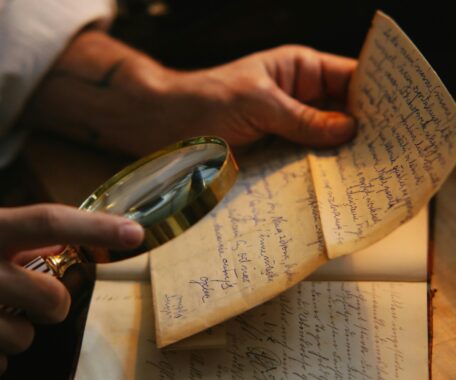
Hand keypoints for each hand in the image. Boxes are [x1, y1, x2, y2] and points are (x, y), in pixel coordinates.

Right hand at [0, 204, 143, 373]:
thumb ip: (21, 236)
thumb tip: (66, 239)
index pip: (49, 222)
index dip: (96, 228)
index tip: (135, 233)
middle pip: (51, 298)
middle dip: (55, 305)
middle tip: (39, 301)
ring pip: (24, 338)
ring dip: (17, 332)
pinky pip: (0, 364)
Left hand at [21, 32, 355, 154]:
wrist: (164, 126)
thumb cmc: (207, 101)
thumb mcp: (260, 103)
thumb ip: (304, 118)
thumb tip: (348, 129)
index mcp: (297, 70)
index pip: (348, 77)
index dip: (373, 95)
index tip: (395, 119)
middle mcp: (296, 98)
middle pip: (340, 112)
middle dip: (359, 131)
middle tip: (384, 155)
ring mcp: (285, 127)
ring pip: (322, 139)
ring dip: (338, 155)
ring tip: (363, 174)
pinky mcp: (273, 152)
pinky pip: (301, 159)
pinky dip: (314, 170)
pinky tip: (329, 184)